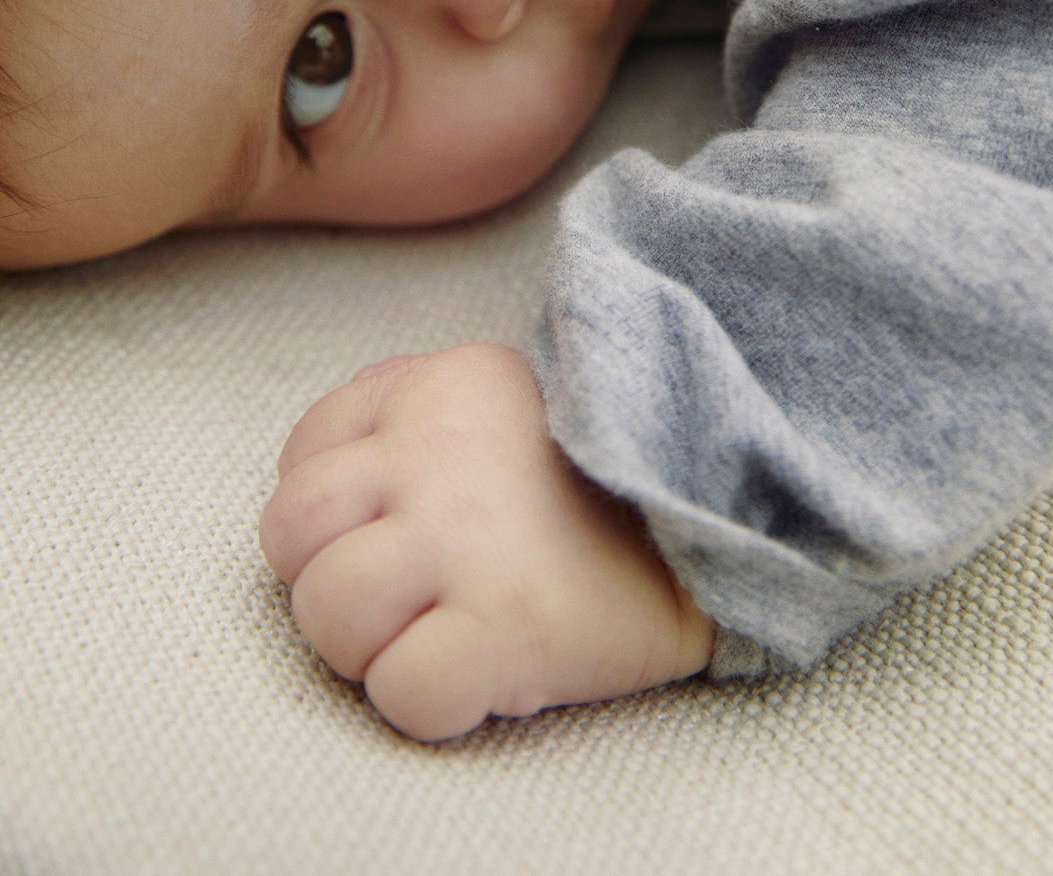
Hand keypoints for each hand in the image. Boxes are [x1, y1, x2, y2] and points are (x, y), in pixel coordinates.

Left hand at [259, 343, 715, 739]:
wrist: (726, 515)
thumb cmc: (602, 476)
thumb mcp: (505, 399)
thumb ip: (417, 417)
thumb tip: (333, 487)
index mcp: (439, 384)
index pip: (305, 456)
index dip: (336, 518)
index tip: (391, 536)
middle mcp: (438, 452)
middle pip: (290, 532)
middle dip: (329, 579)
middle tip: (403, 599)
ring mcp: (467, 538)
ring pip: (326, 611)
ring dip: (371, 647)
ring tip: (439, 637)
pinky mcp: (507, 626)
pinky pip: (401, 691)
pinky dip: (429, 702)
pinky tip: (481, 677)